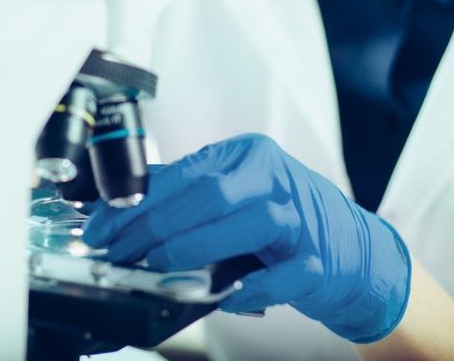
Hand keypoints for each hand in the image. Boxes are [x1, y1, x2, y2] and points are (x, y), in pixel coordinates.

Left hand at [81, 133, 411, 343]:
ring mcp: (300, 220)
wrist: (351, 250)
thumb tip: (119, 209)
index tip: (102, 226)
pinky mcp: (319, 263)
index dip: (136, 201)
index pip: (184, 173)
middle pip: (210, 193)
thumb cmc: (281, 220)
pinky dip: (254, 288)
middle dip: (155, 224)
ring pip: (248, 223)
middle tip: (120, 251)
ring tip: (159, 266)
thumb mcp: (233, 195)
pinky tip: (226, 296)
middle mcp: (275, 180)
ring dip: (196, 246)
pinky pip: (286, 274)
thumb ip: (184, 198)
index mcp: (247, 156)